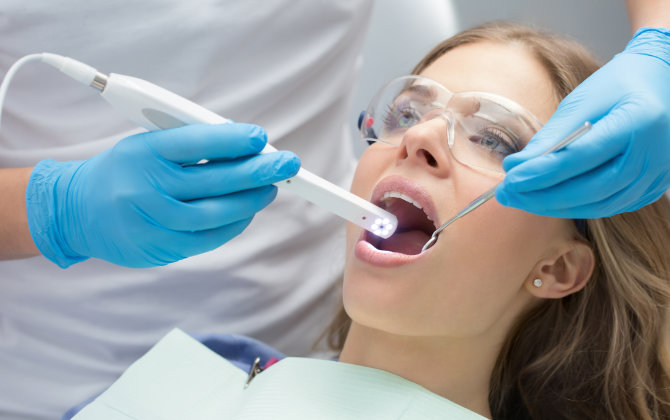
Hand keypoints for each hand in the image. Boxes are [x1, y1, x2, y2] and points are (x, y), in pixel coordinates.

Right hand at [26, 123, 299, 267]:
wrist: (78, 211)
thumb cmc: (125, 171)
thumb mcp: (148, 145)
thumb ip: (191, 145)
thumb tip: (246, 147)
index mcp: (143, 152)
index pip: (193, 142)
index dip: (230, 140)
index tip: (260, 137)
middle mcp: (146, 187)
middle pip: (213, 180)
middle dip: (258, 171)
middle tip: (287, 164)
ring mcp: (152, 222)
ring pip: (215, 213)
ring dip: (251, 200)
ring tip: (271, 188)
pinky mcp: (159, 248)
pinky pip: (208, 239)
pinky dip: (234, 225)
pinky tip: (248, 211)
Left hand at [496, 27, 669, 217]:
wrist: (662, 84)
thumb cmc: (618, 86)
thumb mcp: (582, 100)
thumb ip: (551, 136)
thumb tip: (516, 167)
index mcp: (637, 122)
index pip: (580, 157)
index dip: (541, 173)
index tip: (509, 179)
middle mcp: (653, 155)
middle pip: (589, 189)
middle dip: (541, 196)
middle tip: (506, 194)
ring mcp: (655, 175)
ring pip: (598, 205)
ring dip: (554, 206)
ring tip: (521, 198)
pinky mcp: (651, 188)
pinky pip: (608, 206)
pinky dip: (576, 207)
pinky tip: (549, 199)